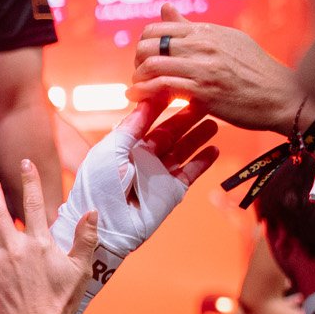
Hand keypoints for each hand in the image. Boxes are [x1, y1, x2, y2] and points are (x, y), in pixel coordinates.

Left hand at [49, 100, 218, 300]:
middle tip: (204, 101)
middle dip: (186, 117)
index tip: (176, 88)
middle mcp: (144, 158)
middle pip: (170, 132)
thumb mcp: (109, 152)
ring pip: (184, 149)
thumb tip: (145, 103)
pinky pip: (191, 172)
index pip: (147, 121)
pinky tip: (215, 149)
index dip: (161, 106)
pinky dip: (203, 161)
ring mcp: (159, 174)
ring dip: (198, 136)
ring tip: (215, 120)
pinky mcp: (172, 191)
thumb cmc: (98, 186)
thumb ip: (129, 128)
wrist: (104, 225)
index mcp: (125, 147)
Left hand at [130, 6, 312, 132]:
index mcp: (207, 31)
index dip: (144, 45)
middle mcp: (203, 45)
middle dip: (137, 61)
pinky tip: (138, 98)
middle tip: (141, 74)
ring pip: (151, 65)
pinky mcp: (203, 90)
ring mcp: (203, 66)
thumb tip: (165, 7)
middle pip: (148, 45)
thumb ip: (191, 28)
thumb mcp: (226, 40)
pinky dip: (143, 93)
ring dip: (138, 79)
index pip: (156, 29)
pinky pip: (161, 86)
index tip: (147, 59)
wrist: (282, 97)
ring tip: (139, 87)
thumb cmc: (254, 71)